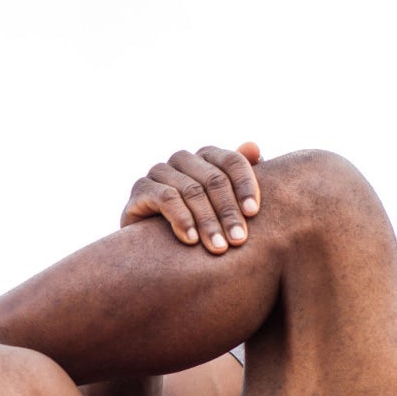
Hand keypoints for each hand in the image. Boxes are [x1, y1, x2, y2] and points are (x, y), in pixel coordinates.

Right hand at [121, 142, 262, 252]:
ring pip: (192, 190)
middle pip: (214, 179)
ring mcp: (160, 171)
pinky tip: (192, 241)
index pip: (232, 161)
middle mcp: (183, 159)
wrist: (151, 245)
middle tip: (239, 240)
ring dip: (208, 221)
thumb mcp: (222, 205)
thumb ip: (239, 179)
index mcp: (207, 157)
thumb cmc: (196, 223)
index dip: (245, 185)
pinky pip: (166, 198)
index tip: (254, 213)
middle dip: (228, 212)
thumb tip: (255, 148)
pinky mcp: (141, 188)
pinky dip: (181, 219)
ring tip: (218, 247)